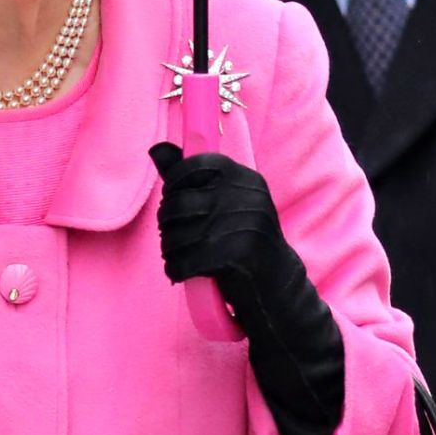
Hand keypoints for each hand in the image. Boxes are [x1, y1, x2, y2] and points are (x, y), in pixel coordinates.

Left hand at [149, 143, 286, 292]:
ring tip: (176, 255)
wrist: (278, 285)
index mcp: (246, 179)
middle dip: (167, 223)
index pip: (195, 165)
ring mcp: (242, 228)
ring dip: (169, 249)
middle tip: (172, 236)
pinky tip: (180, 271)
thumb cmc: (245, 240)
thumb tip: (156, 149)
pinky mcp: (235, 258)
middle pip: (179, 203)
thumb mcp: (228, 203)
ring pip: (178, 235)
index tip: (173, 199)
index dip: (174, 183)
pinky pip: (184, 262)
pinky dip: (175, 269)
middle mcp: (246, 199)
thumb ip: (192, 177)